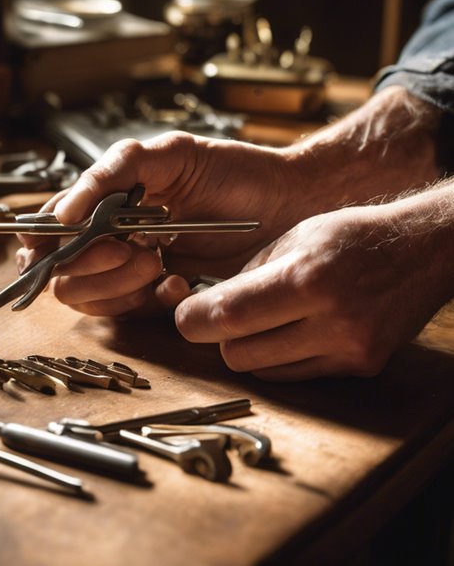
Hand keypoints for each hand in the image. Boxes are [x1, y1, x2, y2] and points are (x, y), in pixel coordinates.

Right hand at [18, 86, 441, 318]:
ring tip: (159, 262)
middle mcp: (110, 239)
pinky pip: (131, 314)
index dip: (38, 245)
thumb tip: (62, 214)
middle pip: (62, 274)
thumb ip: (110, 172)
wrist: (291, 204)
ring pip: (90, 299)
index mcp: (103, 203)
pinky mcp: (160, 297)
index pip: (46, 231)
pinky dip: (148, 301)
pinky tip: (179, 283)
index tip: (49, 247)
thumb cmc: (235, 171)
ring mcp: (133, 271)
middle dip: (91, 266)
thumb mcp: (168, 153)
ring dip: (118, 285)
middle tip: (131, 251)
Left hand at [174, 188, 453, 379]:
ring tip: (271, 318)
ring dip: (252, 349)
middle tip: (231, 314)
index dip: (192, 320)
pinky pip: (294, 376)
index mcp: (307, 278)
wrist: (427, 251)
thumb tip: (203, 307)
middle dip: (222, 336)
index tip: (186, 316)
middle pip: (236, 354)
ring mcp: (349, 349)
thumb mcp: (294, 238)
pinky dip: (283, 358)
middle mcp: (331, 320)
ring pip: (261, 371)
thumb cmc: (354, 237)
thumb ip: (246, 276)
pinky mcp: (360, 367)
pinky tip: (298, 330)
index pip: (227, 317)